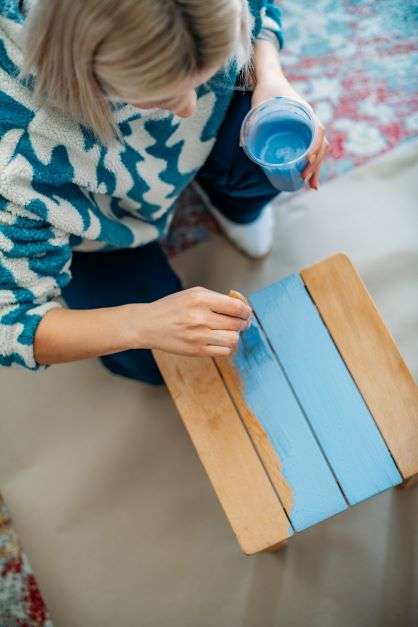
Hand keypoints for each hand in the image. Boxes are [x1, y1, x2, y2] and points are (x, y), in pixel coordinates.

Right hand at [136, 287, 251, 356]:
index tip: (246, 313)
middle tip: (240, 322)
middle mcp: (201, 317)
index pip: (237, 307)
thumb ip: (216, 299)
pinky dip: (225, 346)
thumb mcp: (193, 294)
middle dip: (242, 323)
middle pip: (237, 324)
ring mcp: (199, 336)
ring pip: (233, 339)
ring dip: (234, 335)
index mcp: (201, 299)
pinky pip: (224, 351)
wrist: (148, 325)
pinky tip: (218, 340)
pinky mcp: (197, 351)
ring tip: (227, 331)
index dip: (246, 311)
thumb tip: (241, 308)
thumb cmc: (172, 308)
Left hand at [251, 79, 329, 189]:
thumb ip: (252, 119)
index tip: (308, 160)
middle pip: (321, 144)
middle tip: (305, 180)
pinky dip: (313, 163)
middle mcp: (310, 120)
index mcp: (304, 112)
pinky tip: (309, 177)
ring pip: (319, 149)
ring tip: (312, 186)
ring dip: (317, 167)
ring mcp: (308, 127)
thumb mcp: (258, 103)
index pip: (317, 131)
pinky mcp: (303, 132)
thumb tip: (244, 145)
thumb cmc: (265, 90)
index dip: (315, 147)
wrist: (270, 80)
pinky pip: (312, 149)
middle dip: (316, 164)